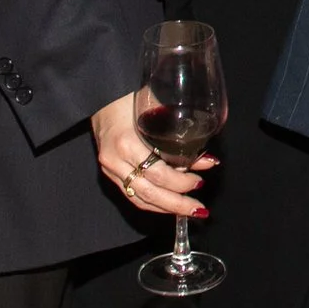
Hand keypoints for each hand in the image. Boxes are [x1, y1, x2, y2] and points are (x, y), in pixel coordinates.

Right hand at [91, 92, 211, 218]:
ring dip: (166, 208)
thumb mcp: (159, 111)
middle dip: (177, 204)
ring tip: (188, 210)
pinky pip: (131, 195)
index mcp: (127, 143)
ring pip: (139, 199)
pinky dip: (152, 202)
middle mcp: (115, 160)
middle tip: (198, 209)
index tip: (200, 181)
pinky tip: (168, 205)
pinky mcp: (109, 172)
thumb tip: (206, 160)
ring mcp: (110, 168)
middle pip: (149, 193)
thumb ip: (179, 136)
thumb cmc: (132, 99)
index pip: (159, 174)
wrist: (102, 96)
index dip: (182, 183)